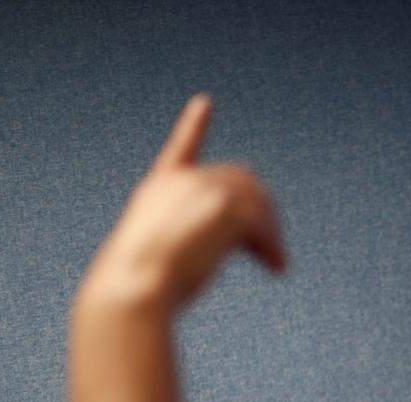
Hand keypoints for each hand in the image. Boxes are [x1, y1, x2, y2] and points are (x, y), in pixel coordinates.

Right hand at [84, 94, 285, 312]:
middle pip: (241, 182)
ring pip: (257, 202)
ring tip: (275, 264)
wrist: (133, 289)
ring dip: (271, 233)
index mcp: (159, 190)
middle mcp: (182, 182)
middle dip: (260, 214)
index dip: (193, 127)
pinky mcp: (224, 207)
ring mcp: (203, 190)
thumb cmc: (141, 288)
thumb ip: (187, 239)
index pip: (180, 149)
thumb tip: (230, 242)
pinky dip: (274, 246)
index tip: (205, 103)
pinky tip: (277, 268)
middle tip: (272, 254)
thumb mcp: (160, 257)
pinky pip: (262, 224)